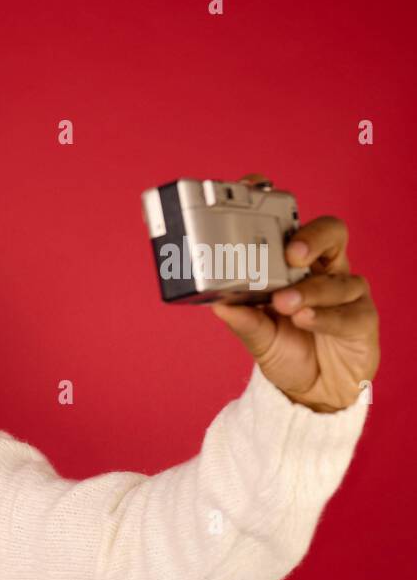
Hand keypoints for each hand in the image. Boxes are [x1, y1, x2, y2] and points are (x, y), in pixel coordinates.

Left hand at [210, 174, 379, 412]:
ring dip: (310, 291)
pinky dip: (325, 316)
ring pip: (338, 279)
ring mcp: (346, 293)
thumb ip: (241, 318)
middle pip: (331, 233)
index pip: (291, 224)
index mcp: (293, 266)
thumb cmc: (287, 350)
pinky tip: (305, 319)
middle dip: (311, 237)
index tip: (253, 188)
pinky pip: (349, 312)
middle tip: (289, 252)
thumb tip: (217, 303)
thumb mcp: (255, 335)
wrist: (313, 391)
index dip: (274, 201)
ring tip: (285, 304)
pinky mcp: (362, 319)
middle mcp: (323, 271)